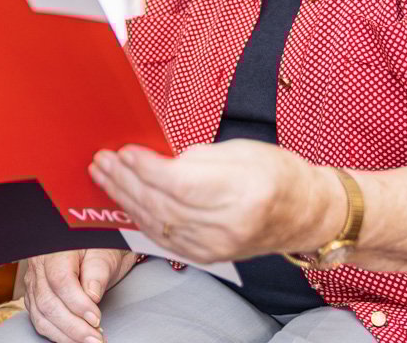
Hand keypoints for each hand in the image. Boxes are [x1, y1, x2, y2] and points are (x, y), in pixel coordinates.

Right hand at [21, 248, 135, 342]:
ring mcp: (33, 280)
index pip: (60, 280)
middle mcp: (39, 265)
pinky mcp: (34, 295)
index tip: (96, 318)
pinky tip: (74, 338)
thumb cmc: (100, 248)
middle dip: (73, 326)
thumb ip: (98, 272)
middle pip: (48, 301)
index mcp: (55, 250)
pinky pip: (39, 319)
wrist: (93, 247)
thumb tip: (92, 296)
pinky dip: (57, 333)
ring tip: (88, 341)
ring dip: (65, 334)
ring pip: (41, 314)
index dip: (78, 304)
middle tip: (96, 338)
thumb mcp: (105, 253)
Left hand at [88, 139, 341, 265]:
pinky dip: (139, 217)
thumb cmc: (276, 173)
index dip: (147, 169)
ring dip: (125, 198)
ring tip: (103, 175)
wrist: (305, 214)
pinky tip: (123, 198)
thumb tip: (154, 158)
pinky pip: (164, 238)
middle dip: (126, 182)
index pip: (182, 184)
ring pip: (158, 224)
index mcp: (243, 193)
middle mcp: (229, 226)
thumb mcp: (241, 150)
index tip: (123, 151)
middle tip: (102, 160)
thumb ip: (196, 157)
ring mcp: (217, 246)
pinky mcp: (207, 256)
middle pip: (164, 206)